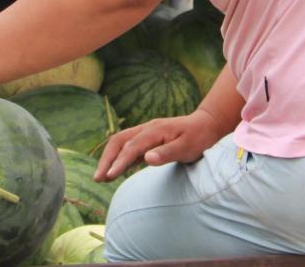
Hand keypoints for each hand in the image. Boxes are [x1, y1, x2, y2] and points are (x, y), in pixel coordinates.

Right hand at [94, 109, 225, 181]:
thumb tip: (146, 159)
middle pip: (119, 141)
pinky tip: (114, 171)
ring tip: (101, 178)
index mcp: (155, 130)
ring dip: (109, 159)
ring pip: (121, 143)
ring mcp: (146, 133)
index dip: (119, 161)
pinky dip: (119, 159)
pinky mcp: (148, 140)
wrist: (206, 125)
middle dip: (106, 159)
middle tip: (97, 178)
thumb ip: (167, 153)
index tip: (109, 176)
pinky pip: (128, 148)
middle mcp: (147, 129)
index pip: (131, 146)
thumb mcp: (187, 147)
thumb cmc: (198, 138)